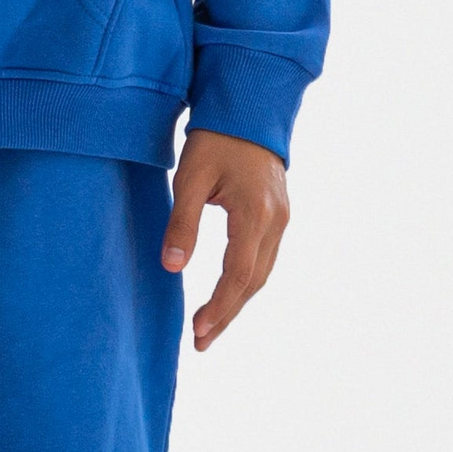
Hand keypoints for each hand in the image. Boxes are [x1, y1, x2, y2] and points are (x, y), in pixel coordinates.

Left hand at [162, 128, 290, 349]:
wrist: (248, 109)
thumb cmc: (213, 140)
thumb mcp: (189, 177)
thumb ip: (182, 223)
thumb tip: (171, 268)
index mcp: (254, 213)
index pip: (237, 274)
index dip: (219, 306)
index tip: (198, 331)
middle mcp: (275, 221)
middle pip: (254, 282)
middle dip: (228, 314)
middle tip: (201, 342)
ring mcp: (282, 219)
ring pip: (262, 273)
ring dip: (238, 302)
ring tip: (211, 327)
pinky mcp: (279, 215)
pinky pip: (265, 259)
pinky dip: (246, 281)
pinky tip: (228, 294)